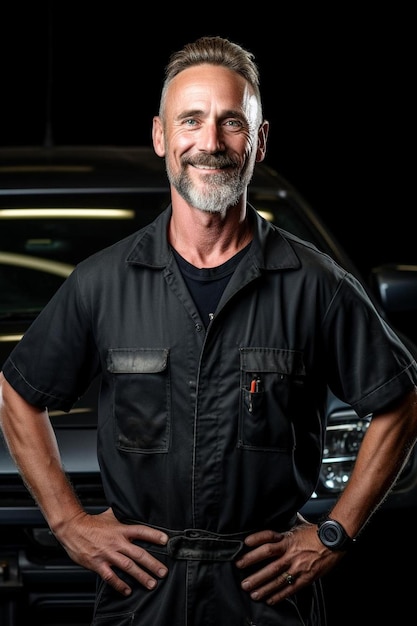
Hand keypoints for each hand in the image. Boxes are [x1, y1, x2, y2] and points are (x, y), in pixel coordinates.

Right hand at [54, 507, 168, 595]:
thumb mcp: (110, 515)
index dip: (154, 535)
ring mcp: (107, 554)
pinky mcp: (98, 564)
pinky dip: (120, 584)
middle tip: (163, 572)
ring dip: (140, 576)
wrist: (72, 529)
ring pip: (127, 567)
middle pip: (138, 553)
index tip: (165, 540)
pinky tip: (127, 590)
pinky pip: (111, 577)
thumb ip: (122, 515)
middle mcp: (116, 542)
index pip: (141, 531)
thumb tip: (132, 508)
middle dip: (152, 563)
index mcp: (121, 529)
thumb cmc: (91, 523)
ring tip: (151, 584)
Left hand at [235, 517, 341, 604]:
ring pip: (277, 578)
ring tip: (252, 592)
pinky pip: (290, 589)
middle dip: (253, 568)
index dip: (256, 539)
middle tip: (241, 574)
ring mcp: (298, 566)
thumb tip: (278, 517)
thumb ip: (286, 526)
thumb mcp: (299, 525)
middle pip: (268, 560)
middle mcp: (291, 553)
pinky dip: (279, 595)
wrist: (335, 540)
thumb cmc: (316, 532)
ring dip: (263, 586)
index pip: (268, 538)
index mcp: (288, 538)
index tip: (245, 543)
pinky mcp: (306, 578)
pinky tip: (270, 599)